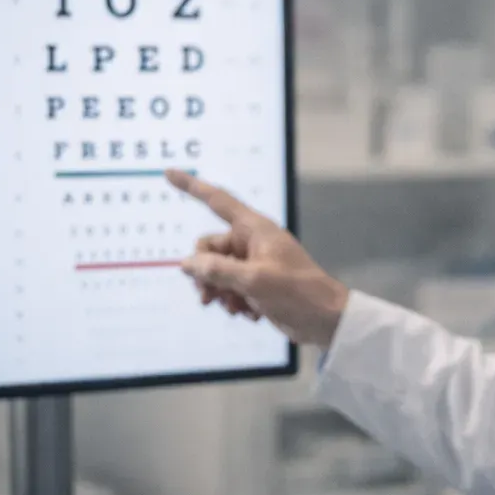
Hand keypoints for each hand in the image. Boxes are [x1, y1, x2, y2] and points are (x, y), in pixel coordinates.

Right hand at [166, 169, 349, 347]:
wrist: (326, 321)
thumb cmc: (298, 293)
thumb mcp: (253, 280)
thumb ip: (217, 270)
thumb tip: (186, 264)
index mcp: (254, 229)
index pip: (217, 201)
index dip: (192, 186)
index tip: (168, 173)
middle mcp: (251, 242)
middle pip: (208, 249)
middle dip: (204, 273)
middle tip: (208, 297)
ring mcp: (253, 264)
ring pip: (216, 272)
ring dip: (219, 292)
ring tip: (234, 308)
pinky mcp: (255, 285)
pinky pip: (229, 288)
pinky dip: (233, 301)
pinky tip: (250, 313)